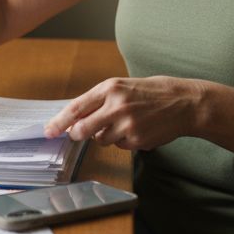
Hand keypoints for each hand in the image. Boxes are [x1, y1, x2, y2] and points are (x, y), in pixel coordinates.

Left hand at [42, 76, 203, 150]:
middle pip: (82, 130)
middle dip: (77, 134)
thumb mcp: (123, 87)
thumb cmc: (152, 93)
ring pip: (101, 140)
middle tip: (78, 134)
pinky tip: (139, 129)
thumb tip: (75, 119)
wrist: (185, 103)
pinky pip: (120, 146)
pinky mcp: (137, 140)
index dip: (59, 122)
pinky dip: (124, 141)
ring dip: (107, 135)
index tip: (48, 131)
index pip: (76, 108)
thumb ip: (99, 100)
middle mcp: (117, 106)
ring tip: (126, 122)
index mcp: (110, 88)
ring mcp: (127, 125)